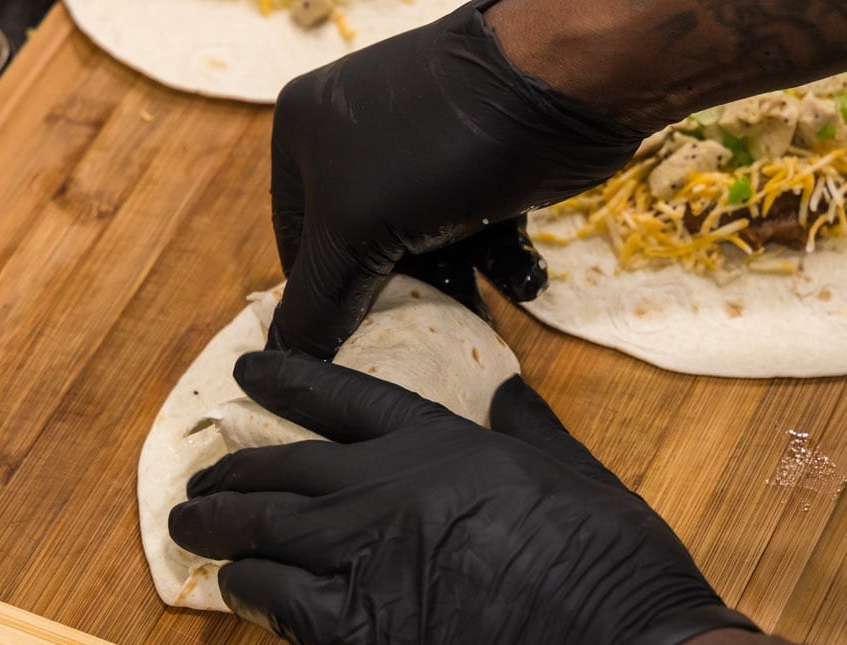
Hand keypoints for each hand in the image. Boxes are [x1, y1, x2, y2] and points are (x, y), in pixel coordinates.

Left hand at [169, 353, 754, 644]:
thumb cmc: (620, 577)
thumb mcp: (583, 478)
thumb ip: (530, 431)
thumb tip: (505, 389)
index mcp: (445, 447)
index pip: (346, 399)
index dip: (290, 381)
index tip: (247, 371)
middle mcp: (389, 492)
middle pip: (284, 468)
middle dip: (234, 469)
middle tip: (202, 476)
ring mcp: (364, 561)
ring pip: (262, 529)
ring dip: (218, 525)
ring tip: (187, 523)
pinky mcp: (354, 636)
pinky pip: (271, 599)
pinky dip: (244, 589)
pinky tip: (232, 588)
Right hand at [268, 0, 646, 356]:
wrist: (554, 86)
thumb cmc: (431, 150)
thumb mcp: (352, 232)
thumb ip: (317, 300)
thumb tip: (292, 357)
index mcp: (304, 136)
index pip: (296, 242)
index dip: (320, 298)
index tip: (348, 343)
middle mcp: (356, 140)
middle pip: (361, 251)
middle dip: (395, 295)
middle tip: (417, 335)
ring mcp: (421, 153)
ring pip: (422, 248)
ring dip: (452, 288)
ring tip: (475, 313)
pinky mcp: (478, 167)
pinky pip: (473, 233)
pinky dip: (494, 263)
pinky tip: (521, 277)